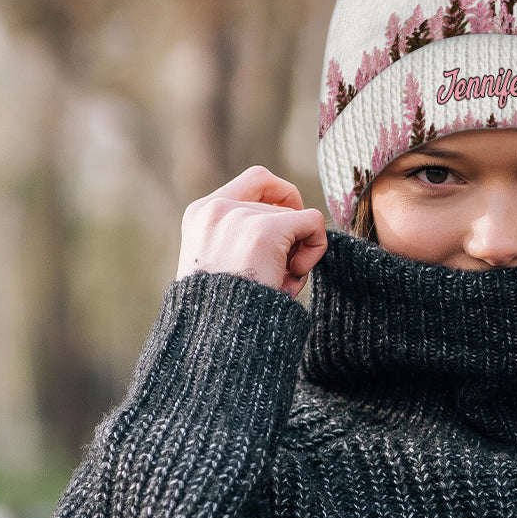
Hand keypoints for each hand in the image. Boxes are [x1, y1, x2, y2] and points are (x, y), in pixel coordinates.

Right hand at [177, 166, 327, 299]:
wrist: (215, 337)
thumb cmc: (224, 311)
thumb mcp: (222, 263)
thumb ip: (243, 236)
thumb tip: (297, 218)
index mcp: (200, 214)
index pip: (256, 180)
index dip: (282, 197)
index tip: (288, 226)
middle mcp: (216, 208)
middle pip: (280, 204)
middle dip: (289, 238)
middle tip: (279, 273)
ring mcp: (240, 217)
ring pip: (297, 218)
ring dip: (297, 252)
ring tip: (278, 283)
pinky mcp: (265, 231)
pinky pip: (313, 222)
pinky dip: (316, 247)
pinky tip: (294, 275)